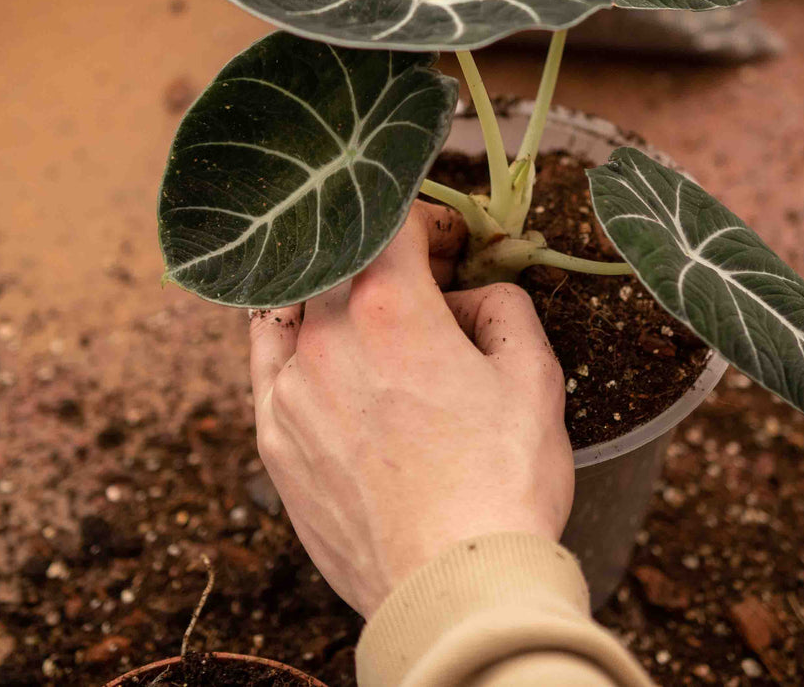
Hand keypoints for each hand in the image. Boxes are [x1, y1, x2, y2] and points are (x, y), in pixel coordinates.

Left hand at [247, 202, 572, 616]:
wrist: (451, 586)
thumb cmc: (503, 483)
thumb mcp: (534, 377)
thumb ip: (502, 307)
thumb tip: (469, 295)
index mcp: (389, 307)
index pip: (393, 219)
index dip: (431, 218)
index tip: (456, 243)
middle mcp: (325, 335)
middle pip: (345, 257)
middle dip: (389, 256)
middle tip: (429, 283)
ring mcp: (290, 387)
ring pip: (300, 304)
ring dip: (340, 295)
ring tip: (377, 321)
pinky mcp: (274, 437)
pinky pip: (269, 361)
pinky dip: (296, 340)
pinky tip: (322, 351)